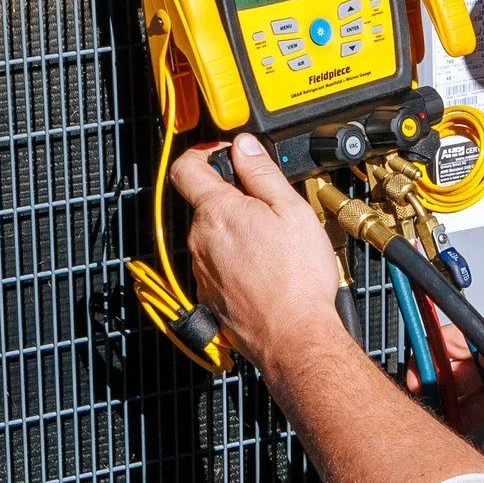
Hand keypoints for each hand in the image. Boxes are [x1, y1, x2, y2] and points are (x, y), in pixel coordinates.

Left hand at [170, 133, 346, 375]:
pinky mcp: (209, 294)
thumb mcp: (291, 210)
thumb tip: (244, 146)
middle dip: (233, 199)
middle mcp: (200, 240)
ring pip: (213, 236)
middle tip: (269, 208)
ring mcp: (202, 270)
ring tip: (274, 245)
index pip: (186, 167)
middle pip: (205, 204)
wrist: (294, 336)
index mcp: (217, 212)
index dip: (204, 153)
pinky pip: (217, 265)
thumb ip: (262, 172)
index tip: (225, 155)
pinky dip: (236, 261)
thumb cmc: (297, 279)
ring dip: (237, 232)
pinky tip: (265, 270)